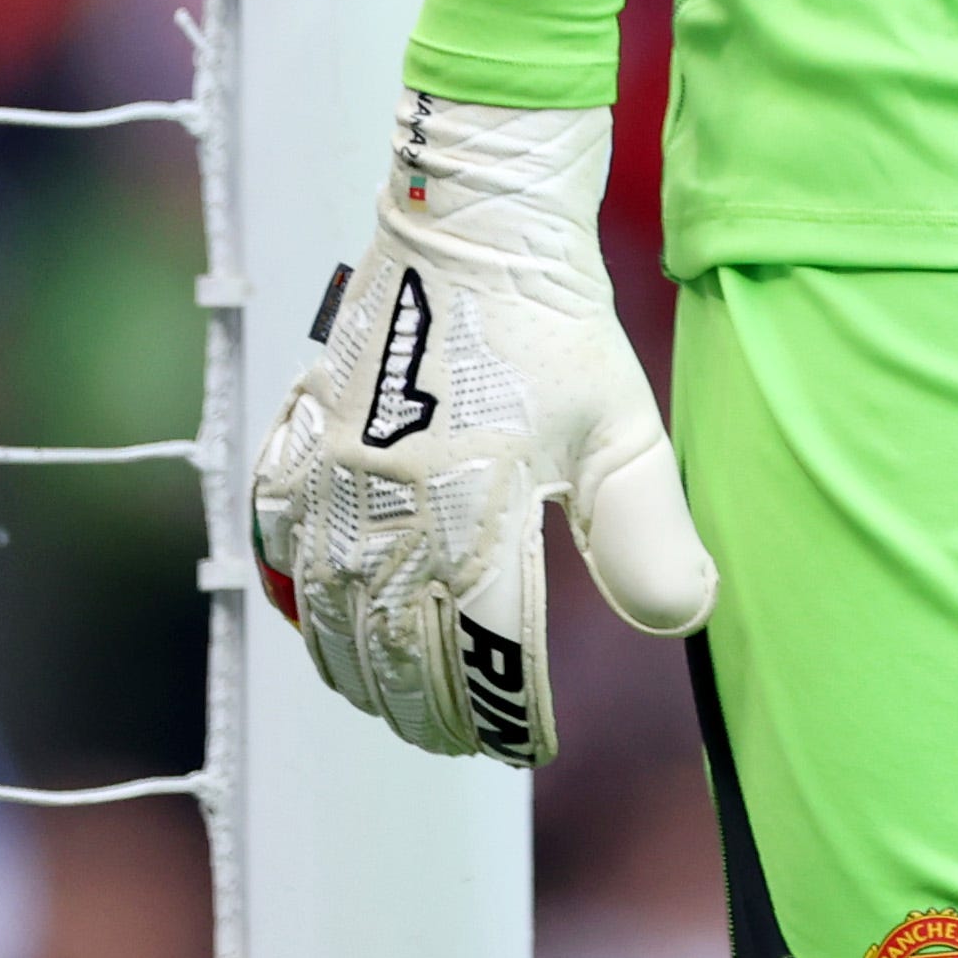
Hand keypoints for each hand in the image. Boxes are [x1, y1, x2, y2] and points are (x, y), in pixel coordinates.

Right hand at [245, 93, 716, 762]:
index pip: (481, 654)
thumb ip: (649, 534)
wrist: (471, 218)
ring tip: (396, 702)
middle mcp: (384, 502)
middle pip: (391, 652)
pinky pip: (272, 541)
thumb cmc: (553, 322)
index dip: (505, 713)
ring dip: (359, 672)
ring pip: (325, 612)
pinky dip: (293, 591)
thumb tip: (684, 618)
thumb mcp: (624, 430)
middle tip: (463, 738)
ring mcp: (328, 474)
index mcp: (468, 507)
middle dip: (428, 713)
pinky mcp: (298, 440)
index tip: (528, 739)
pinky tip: (318, 615)